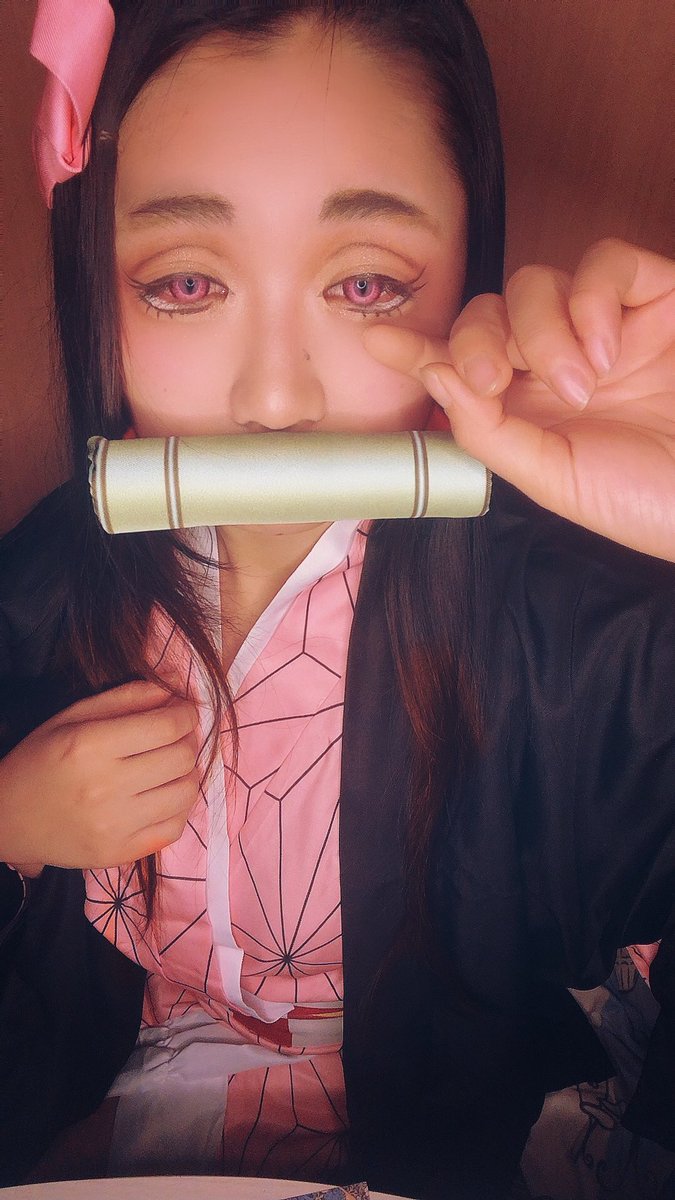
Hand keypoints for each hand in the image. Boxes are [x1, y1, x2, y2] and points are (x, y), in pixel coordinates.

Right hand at [0, 681, 199, 871]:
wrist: (8, 819)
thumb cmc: (41, 759)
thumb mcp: (73, 716)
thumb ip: (126, 698)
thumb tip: (174, 690)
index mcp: (90, 745)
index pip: (166, 726)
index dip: (185, 713)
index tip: (183, 711)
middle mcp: (104, 787)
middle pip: (181, 758)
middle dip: (188, 740)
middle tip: (178, 736)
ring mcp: (114, 826)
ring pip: (185, 793)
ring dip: (188, 773)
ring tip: (171, 765)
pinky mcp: (119, 854)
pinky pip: (175, 827)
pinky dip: (179, 806)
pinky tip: (164, 793)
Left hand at [363, 240, 674, 561]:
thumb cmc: (644, 500)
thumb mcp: (553, 481)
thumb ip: (489, 432)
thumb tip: (436, 374)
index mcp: (526, 408)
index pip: (459, 364)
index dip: (416, 347)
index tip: (374, 339)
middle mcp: (557, 361)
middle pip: (490, 311)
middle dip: (478, 341)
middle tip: (496, 382)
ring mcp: (606, 326)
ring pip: (538, 283)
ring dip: (542, 331)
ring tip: (580, 385)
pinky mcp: (656, 299)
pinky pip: (607, 263)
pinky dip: (594, 298)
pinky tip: (607, 350)